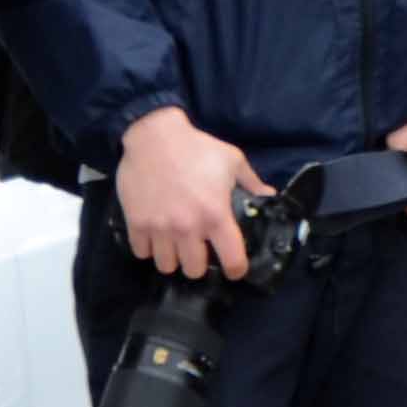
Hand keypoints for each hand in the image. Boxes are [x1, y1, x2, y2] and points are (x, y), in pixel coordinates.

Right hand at [115, 106, 267, 281]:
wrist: (153, 135)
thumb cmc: (196, 147)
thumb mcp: (232, 160)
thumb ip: (251, 182)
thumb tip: (269, 196)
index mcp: (215, 215)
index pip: (232, 261)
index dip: (236, 269)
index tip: (234, 267)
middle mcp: (188, 227)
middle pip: (194, 271)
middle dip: (198, 263)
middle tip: (197, 249)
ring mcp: (160, 227)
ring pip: (166, 266)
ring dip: (172, 258)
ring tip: (174, 245)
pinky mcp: (137, 223)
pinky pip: (142, 253)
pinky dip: (148, 248)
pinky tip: (154, 235)